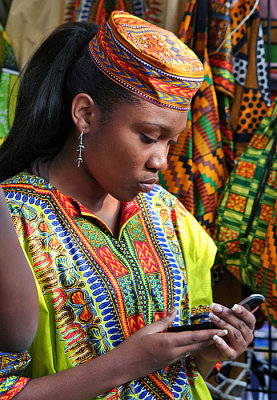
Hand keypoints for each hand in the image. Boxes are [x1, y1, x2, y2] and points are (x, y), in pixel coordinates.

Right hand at [113, 308, 228, 381]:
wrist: (124, 366)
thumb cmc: (133, 346)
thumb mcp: (147, 330)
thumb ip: (164, 321)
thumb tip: (174, 310)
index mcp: (168, 342)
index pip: (193, 337)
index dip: (209, 333)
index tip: (221, 329)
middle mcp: (173, 352)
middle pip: (197, 345)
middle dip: (211, 338)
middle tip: (223, 330)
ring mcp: (171, 359)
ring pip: (192, 350)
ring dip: (202, 342)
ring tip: (213, 334)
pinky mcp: (169, 362)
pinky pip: (184, 353)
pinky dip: (192, 346)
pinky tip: (195, 341)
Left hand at [198, 302, 255, 361]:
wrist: (209, 346)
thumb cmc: (219, 329)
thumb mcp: (224, 319)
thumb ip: (229, 312)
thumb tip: (235, 304)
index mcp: (248, 327)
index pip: (250, 319)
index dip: (243, 312)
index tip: (234, 306)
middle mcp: (247, 337)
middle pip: (240, 325)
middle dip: (227, 314)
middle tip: (215, 307)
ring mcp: (240, 347)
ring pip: (234, 334)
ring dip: (222, 324)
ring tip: (212, 317)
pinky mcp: (231, 355)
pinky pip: (227, 350)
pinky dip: (221, 343)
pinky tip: (215, 337)